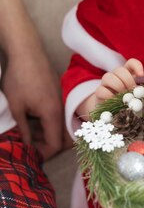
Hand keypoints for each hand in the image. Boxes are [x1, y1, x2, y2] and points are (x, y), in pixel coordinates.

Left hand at [2, 39, 62, 159]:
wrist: (26, 51)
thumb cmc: (20, 78)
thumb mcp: (17, 107)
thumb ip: (24, 130)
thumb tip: (27, 146)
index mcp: (53, 114)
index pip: (56, 144)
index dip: (44, 154)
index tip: (29, 156)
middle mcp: (61, 109)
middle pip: (62, 137)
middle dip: (46, 145)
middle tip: (28, 146)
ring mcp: (61, 100)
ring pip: (58, 125)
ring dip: (44, 132)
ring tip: (26, 132)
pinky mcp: (57, 94)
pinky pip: (56, 114)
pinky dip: (45, 121)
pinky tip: (30, 118)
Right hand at [95, 58, 143, 102]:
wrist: (111, 109)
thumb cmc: (127, 100)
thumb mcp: (135, 95)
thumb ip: (139, 92)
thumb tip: (142, 92)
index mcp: (126, 73)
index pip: (131, 63)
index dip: (137, 66)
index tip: (141, 75)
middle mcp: (115, 75)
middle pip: (120, 70)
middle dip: (127, 80)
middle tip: (131, 90)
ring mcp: (105, 82)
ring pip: (108, 77)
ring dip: (117, 86)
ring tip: (123, 97)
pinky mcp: (98, 92)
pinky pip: (101, 90)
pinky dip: (109, 96)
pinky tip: (114, 101)